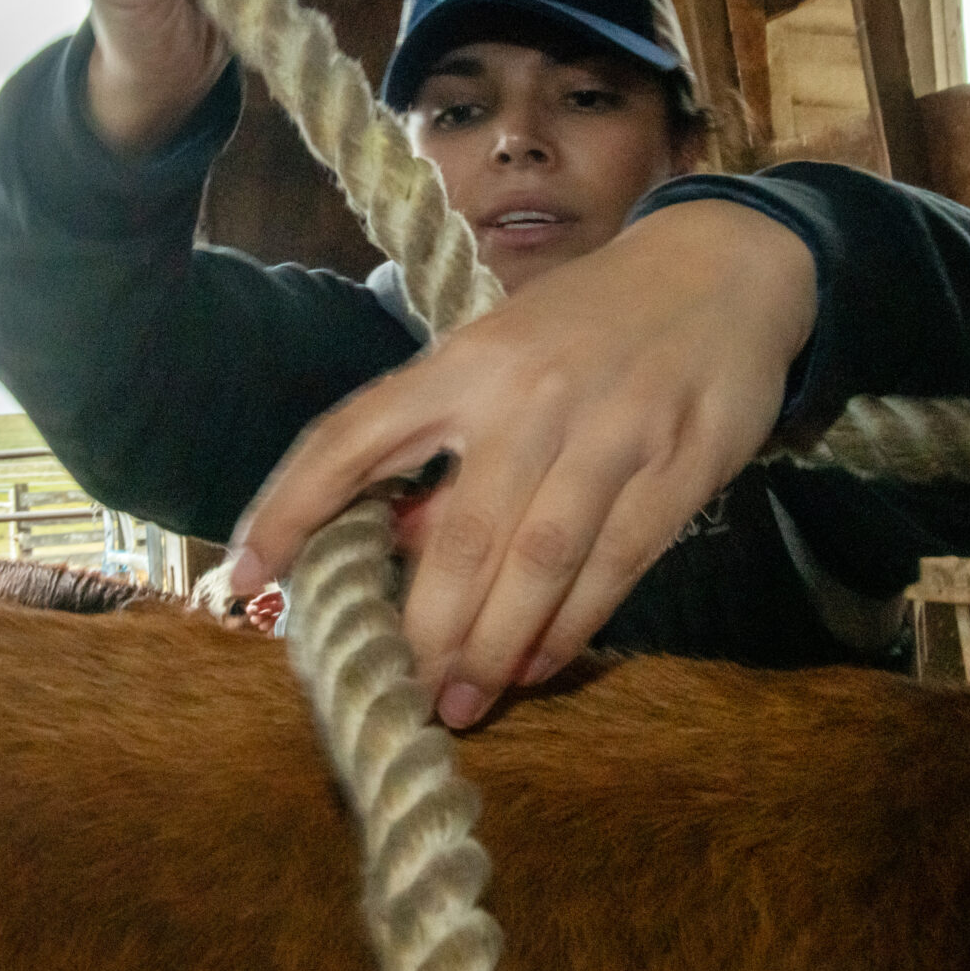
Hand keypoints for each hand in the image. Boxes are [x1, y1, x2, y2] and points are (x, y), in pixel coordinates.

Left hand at [224, 199, 817, 726]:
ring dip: (494, 648)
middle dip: (423, 631)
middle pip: (458, 537)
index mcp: (463, 360)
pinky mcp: (681, 462)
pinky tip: (538, 665)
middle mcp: (528, 394)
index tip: (246, 575)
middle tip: (399, 693)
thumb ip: (448, 444)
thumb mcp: (501, 356)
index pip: (351, 436)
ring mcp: (610, 428)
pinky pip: (615, 565)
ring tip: (462, 702)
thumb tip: (398, 551)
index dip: (290, 507)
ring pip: (537, 563)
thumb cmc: (587, 328)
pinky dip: (571, 625)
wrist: (723, 268)